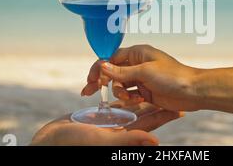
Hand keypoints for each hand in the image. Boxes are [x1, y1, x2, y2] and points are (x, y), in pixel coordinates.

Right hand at [31, 101, 181, 145]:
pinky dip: (122, 94)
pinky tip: (130, 87)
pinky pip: (115, 103)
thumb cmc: (74, 144)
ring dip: (138, 94)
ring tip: (149, 87)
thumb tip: (155, 142)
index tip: (180, 110)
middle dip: (156, 103)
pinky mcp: (101, 115)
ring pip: (130, 105)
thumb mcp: (105, 140)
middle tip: (172, 95)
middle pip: (144, 113)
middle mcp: (120, 127)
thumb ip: (129, 139)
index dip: (164, 116)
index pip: (149, 123)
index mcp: (124, 133)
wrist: (51, 143)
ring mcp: (111, 121)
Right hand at [81, 45, 200, 111]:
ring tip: (133, 97)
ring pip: (119, 84)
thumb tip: (102, 66)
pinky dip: (129, 98)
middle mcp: (138, 63)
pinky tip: (139, 99)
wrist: (193, 91)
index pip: (111, 57)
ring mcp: (141, 77)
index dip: (99, 68)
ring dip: (121, 92)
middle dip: (103, 81)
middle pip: (112, 71)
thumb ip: (122, 71)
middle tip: (89, 91)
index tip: (90, 80)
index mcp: (138, 53)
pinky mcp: (145, 90)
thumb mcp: (145, 72)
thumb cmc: (173, 76)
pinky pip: (129, 94)